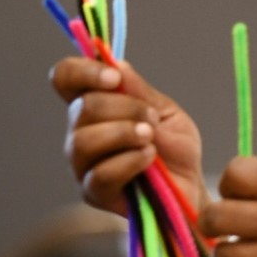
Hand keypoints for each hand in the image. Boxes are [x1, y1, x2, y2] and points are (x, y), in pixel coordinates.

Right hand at [51, 57, 205, 215]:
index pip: (65, 78)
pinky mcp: (94, 192)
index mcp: (95, 106)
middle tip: (153, 119)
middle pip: (82, 107)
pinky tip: (149, 159)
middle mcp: (81, 132)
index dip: (82, 71)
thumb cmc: (176, 149)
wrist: (191, 187)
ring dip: (125, 133)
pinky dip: (130, 160)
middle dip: (125, 107)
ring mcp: (83, 164)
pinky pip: (100, 173)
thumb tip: (116, 63)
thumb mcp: (166, 112)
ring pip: (84, 140)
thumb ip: (140, 91)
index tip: (114, 78)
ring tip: (150, 138)